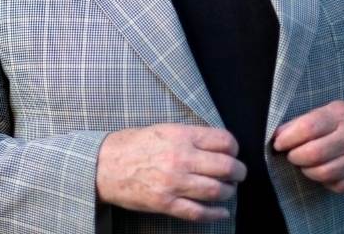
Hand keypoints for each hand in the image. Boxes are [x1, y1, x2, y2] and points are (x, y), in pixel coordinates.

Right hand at [95, 123, 246, 221]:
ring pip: (217, 191)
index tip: (233, 153)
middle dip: (239, 172)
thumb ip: (189, 137)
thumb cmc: (132, 145)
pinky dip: (215, 214)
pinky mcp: (166, 203)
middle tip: (239, 174)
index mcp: (181, 136)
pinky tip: (221, 212)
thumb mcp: (162, 130)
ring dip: (229, 192)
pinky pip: (199, 212)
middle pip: (227, 167)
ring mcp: (174, 183)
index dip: (234, 148)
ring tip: (228, 190)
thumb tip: (217, 146)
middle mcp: (181, 158)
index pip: (224, 141)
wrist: (104, 165)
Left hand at [272, 100, 343, 193]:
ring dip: (307, 171)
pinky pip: (338, 186)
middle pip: (314, 154)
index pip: (308, 128)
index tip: (279, 143)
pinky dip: (325, 182)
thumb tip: (278, 134)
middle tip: (291, 154)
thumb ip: (303, 121)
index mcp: (340, 115)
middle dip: (295, 156)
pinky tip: (322, 171)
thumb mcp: (328, 110)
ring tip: (305, 163)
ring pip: (324, 173)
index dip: (288, 138)